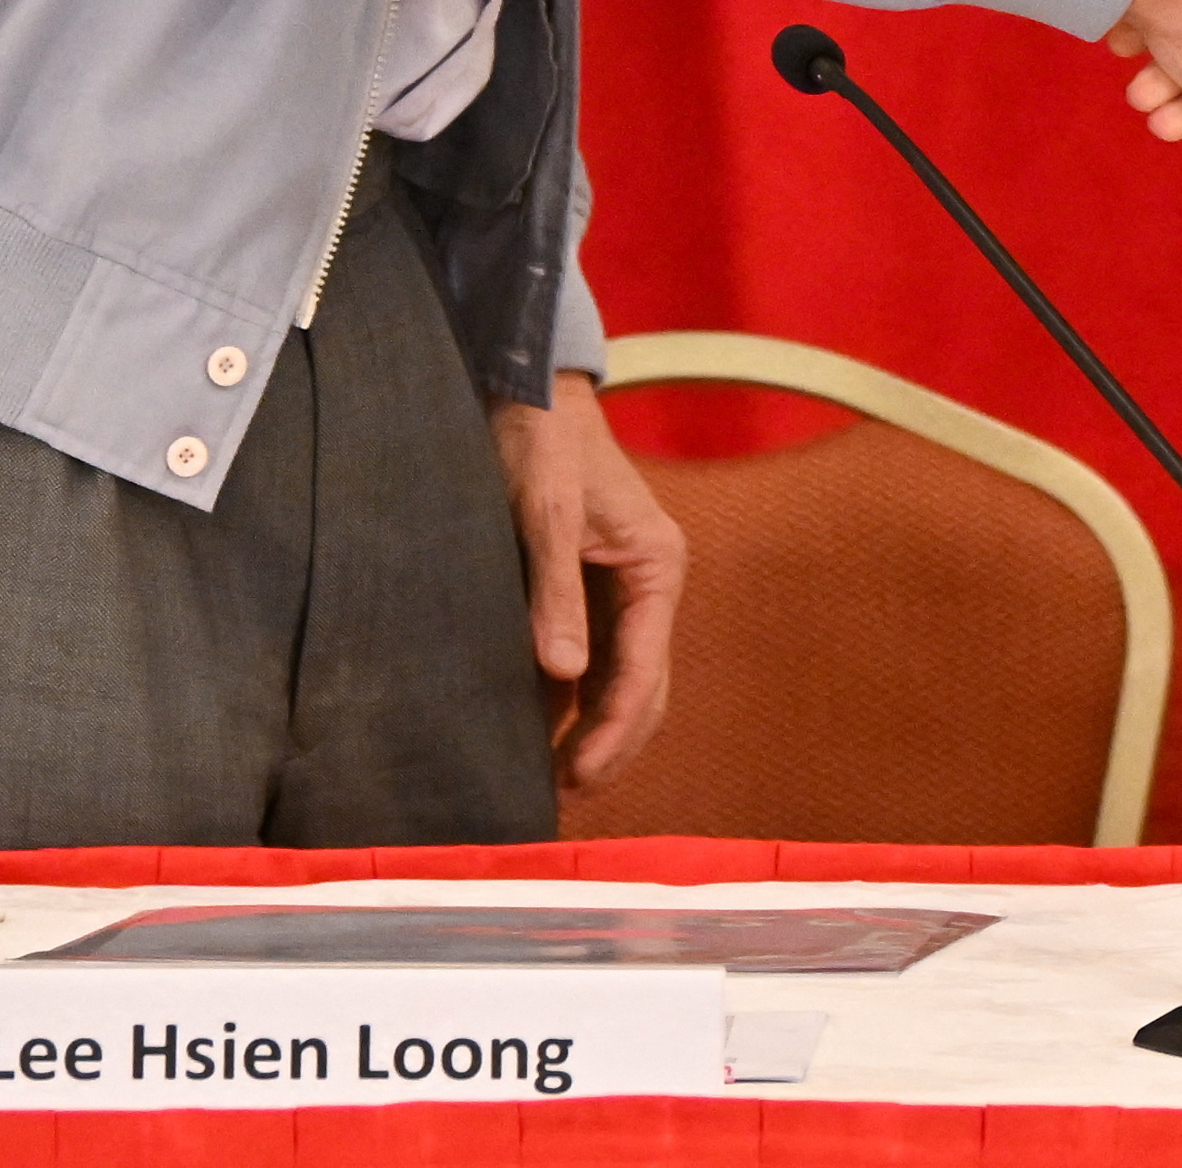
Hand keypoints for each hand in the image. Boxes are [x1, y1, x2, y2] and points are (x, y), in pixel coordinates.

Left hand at [488, 368, 684, 791]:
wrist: (524, 387)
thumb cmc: (540, 438)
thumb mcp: (545, 510)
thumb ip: (555, 589)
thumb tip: (564, 675)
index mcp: (658, 566)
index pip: (644, 670)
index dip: (615, 731)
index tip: (581, 777)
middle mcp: (650, 584)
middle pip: (643, 686)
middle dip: (612, 743)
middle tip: (566, 794)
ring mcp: (620, 588)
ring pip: (620, 679)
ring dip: (593, 729)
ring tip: (552, 780)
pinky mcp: (587, 587)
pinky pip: (589, 659)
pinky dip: (570, 700)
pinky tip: (537, 732)